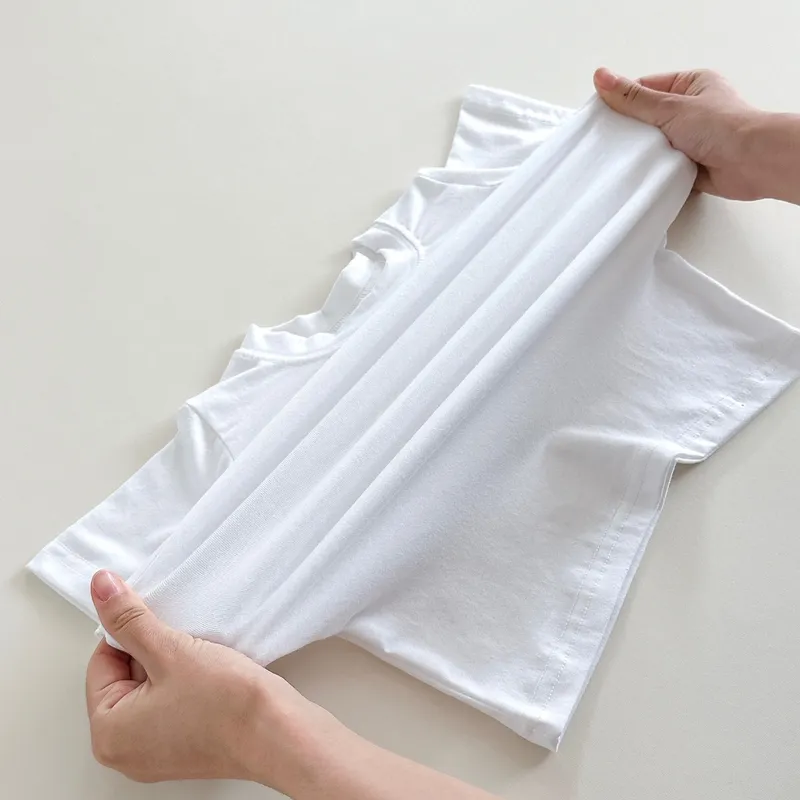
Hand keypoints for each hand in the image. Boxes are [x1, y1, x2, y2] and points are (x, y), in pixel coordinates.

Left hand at [85, 570, 338, 789]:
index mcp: (108, 733)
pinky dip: (185, 684)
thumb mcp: (170, 649)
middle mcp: (125, 752)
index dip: (132, 632)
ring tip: (198, 659)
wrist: (278, 732)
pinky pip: (170, 705)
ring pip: (150, 688)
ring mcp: (155, 754)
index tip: (159, 622)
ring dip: (171, 665)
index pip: (102, 660)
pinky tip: (208, 675)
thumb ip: (130, 618)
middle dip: (152, 651)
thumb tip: (102, 589)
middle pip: (125, 676)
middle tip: (183, 643)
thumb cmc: (227, 705)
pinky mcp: (183, 749)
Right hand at [593, 68, 769, 200]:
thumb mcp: (669, 107)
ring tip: (625, 158)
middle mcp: (691, 110)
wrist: (751, 163)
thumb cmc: (722, 127)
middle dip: (630, 130)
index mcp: (690, 84)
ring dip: (643, 152)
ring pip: (653, 144)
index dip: (621, 100)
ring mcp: (691, 138)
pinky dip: (653, 170)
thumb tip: (602, 77)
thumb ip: (633, 98)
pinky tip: (641, 173)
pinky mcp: (690, 164)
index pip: (645, 89)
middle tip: (607, 140)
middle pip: (647, 118)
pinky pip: (662, 165)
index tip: (599, 114)